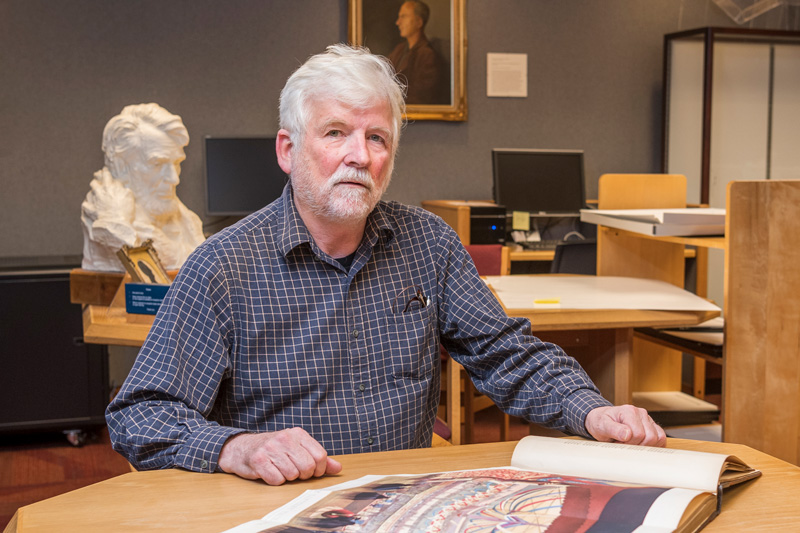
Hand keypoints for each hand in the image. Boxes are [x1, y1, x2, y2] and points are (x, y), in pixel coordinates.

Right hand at [217, 428, 342, 484]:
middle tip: (294, 472)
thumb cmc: (274, 450)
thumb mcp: (297, 449)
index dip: (319, 469)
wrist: (242, 448)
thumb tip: (338, 468)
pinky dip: (275, 481)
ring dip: (287, 477)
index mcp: (298, 433)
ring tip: (280, 469)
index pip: (320, 456)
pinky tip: (270, 472)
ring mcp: (271, 448)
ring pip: (292, 475)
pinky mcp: (259, 460)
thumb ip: (318, 458)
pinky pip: (277, 480)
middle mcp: (285, 437)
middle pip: (308, 467)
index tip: (311, 471)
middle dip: (303, 475)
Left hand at [585, 405, 665, 446]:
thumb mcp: (601, 426)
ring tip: (631, 443)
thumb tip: (627, 434)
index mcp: (629, 411)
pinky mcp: (651, 425)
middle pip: (650, 437)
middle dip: (637, 445)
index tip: (618, 443)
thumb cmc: (601, 422)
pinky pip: (661, 437)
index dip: (629, 443)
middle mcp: (640, 413)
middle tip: (624, 444)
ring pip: (659, 438)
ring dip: (646, 445)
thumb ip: (614, 429)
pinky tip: (641, 445)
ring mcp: (647, 419)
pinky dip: (654, 444)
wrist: (601, 419)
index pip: (638, 434)